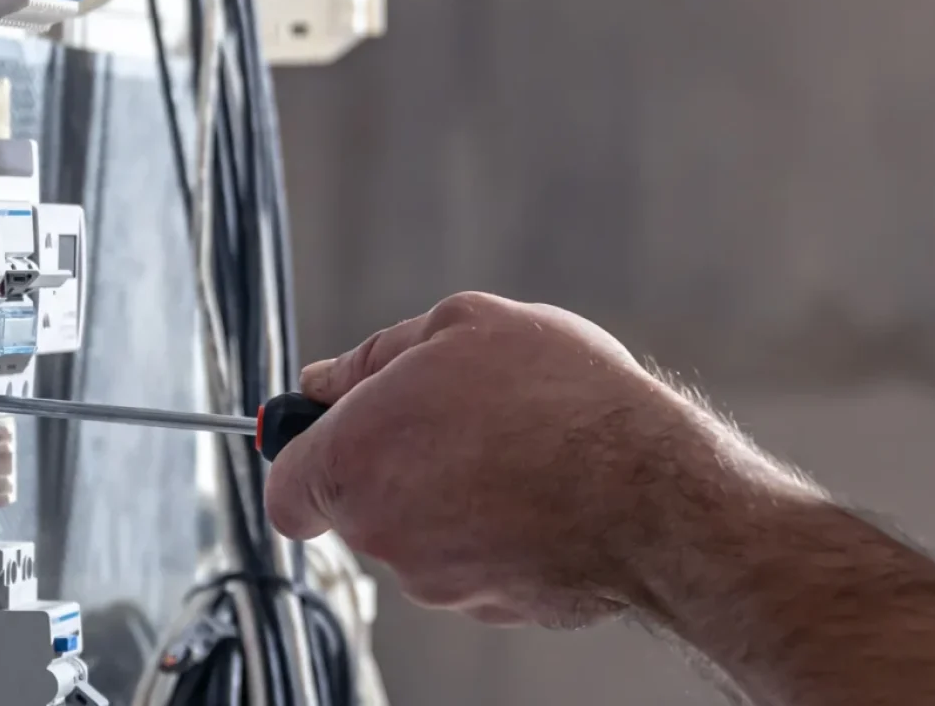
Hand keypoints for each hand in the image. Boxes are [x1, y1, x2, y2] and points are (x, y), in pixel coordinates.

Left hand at [262, 292, 811, 627]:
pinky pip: (478, 563)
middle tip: (462, 416)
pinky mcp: (492, 607)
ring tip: (520, 448)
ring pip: (423, 536)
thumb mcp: (463, 326)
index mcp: (354, 461)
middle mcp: (384, 533)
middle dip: (397, 464)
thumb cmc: (559, 400)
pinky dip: (500, 532)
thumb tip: (327, 379)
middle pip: (361, 506)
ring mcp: (438, 581)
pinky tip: (545, 492)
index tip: (337, 434)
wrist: (650, 490)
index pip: (285, 488)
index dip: (305, 457)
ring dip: (454, 495)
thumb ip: (376, 356)